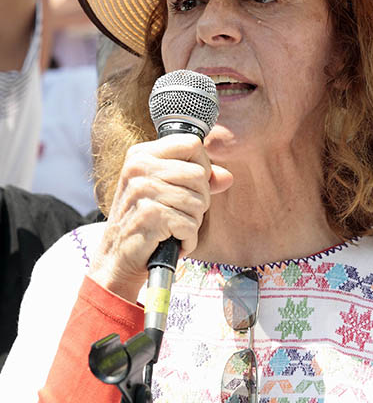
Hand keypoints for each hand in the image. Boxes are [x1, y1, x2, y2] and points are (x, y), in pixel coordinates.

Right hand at [89, 135, 233, 301]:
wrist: (115, 258)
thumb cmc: (143, 221)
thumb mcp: (165, 191)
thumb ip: (197, 180)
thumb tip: (227, 177)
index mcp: (142, 154)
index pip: (192, 144)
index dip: (202, 166)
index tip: (191, 185)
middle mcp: (139, 167)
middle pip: (199, 174)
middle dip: (199, 199)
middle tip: (179, 213)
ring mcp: (143, 190)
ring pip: (198, 201)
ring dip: (193, 222)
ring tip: (173, 227)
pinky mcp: (149, 215)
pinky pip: (190, 225)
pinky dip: (187, 239)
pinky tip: (172, 240)